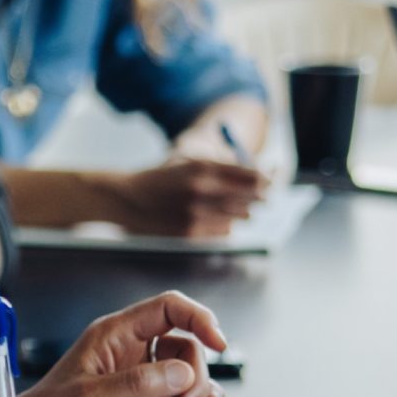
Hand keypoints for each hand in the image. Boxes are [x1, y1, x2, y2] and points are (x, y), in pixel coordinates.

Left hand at [17, 291, 229, 396]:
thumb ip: (137, 384)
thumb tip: (181, 373)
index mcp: (115, 335)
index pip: (168, 309)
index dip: (198, 318)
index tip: (218, 342)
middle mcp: (131, 351)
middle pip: (186, 347)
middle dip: (195, 378)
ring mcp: (140, 377)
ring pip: (187, 376)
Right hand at [106, 157, 268, 236]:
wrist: (126, 198)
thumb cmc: (161, 179)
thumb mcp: (189, 164)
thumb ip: (222, 170)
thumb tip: (259, 178)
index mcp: (203, 166)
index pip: (250, 175)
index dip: (266, 180)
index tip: (270, 183)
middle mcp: (202, 189)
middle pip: (249, 198)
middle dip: (258, 199)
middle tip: (263, 199)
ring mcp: (196, 213)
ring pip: (238, 218)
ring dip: (240, 214)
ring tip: (233, 209)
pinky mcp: (190, 233)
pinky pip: (223, 232)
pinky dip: (225, 227)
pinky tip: (215, 220)